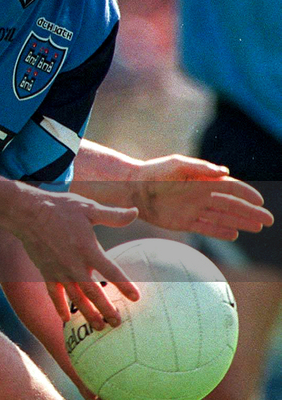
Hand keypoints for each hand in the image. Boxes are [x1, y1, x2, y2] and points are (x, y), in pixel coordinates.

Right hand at [14, 192, 139, 329]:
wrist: (27, 213)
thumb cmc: (60, 208)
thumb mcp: (88, 208)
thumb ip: (113, 215)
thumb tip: (135, 212)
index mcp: (88, 249)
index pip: (111, 272)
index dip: (124, 286)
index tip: (136, 298)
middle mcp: (74, 264)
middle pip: (94, 293)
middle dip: (106, 309)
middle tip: (117, 322)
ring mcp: (59, 271)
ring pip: (76, 298)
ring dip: (88, 313)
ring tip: (99, 327)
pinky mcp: (46, 272)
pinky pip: (54, 294)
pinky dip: (59, 307)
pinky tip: (66, 319)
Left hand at [132, 155, 272, 239]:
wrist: (132, 187)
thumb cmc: (154, 172)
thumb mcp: (177, 165)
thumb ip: (200, 168)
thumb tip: (225, 171)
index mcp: (202, 180)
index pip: (230, 188)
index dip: (246, 194)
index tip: (260, 201)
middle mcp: (201, 195)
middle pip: (231, 205)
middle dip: (250, 212)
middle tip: (268, 220)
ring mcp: (193, 209)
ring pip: (222, 218)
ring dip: (240, 222)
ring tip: (257, 228)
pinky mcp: (182, 222)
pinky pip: (206, 228)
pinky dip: (219, 232)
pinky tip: (234, 234)